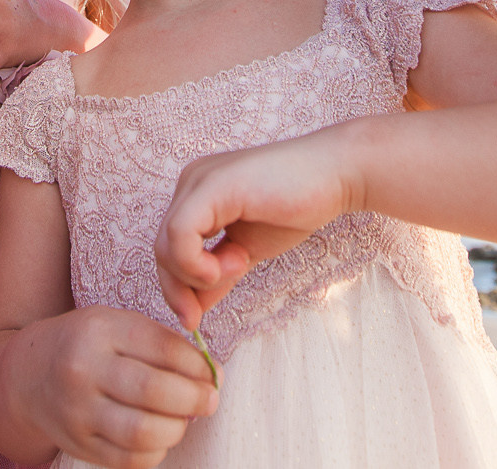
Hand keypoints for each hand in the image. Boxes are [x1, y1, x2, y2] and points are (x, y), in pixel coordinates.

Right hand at [11, 306, 218, 468]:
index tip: (212, 374)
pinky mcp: (78, 444)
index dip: (197, 365)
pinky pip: (128, 460)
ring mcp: (77, 411)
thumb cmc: (87, 345)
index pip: (163, 348)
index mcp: (99, 330)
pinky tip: (159, 436)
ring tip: (184, 419)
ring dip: (177, 428)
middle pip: (153, 391)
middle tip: (209, 400)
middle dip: (195, 399)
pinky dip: (155, 452)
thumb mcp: (116, 325)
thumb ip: (161, 343)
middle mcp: (83, 370)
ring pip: (142, 432)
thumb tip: (211, 375)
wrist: (28, 375)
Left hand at [154, 130, 355, 332]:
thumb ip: (218, 275)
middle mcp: (190, 184)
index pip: (167, 248)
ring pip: (165, 244)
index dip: (175, 288)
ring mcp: (199, 182)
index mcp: (196, 197)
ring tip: (238, 267)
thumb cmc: (296, 208)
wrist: (335, 176)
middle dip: (178, 290)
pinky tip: (235, 263)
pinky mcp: (213, 186)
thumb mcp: (247, 251)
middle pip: (161, 249)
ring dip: (196, 275)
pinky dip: (197, 263)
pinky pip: (180, 233)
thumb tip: (193, 310)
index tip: (193, 319)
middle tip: (198, 316)